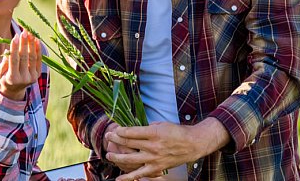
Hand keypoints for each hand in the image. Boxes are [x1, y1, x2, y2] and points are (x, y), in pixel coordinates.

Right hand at [0, 31, 41, 99]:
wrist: (14, 91)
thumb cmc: (4, 78)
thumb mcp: (0, 72)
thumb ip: (4, 62)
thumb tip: (8, 50)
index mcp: (12, 78)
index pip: (14, 60)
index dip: (15, 48)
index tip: (15, 37)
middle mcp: (23, 79)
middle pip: (24, 58)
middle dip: (24, 44)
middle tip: (24, 32)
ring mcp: (32, 77)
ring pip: (33, 58)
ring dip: (32, 45)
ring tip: (31, 34)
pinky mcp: (37, 75)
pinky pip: (39, 60)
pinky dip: (38, 50)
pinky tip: (37, 41)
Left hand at [106, 119, 229, 180]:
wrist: (192, 144)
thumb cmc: (177, 132)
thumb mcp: (162, 124)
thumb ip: (147, 127)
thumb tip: (134, 129)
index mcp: (154, 133)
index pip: (131, 132)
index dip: (119, 131)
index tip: (113, 130)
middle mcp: (153, 146)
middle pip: (129, 144)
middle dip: (115, 140)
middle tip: (107, 137)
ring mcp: (154, 158)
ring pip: (131, 159)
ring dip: (118, 157)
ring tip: (109, 155)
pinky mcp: (157, 168)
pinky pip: (140, 174)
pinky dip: (129, 177)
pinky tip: (120, 179)